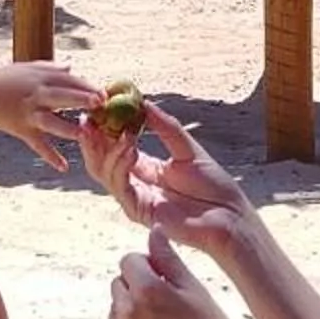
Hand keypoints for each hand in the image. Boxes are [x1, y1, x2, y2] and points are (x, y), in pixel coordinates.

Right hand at [0, 62, 98, 170]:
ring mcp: (29, 114)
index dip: (86, 85)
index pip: (67, 80)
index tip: (105, 92)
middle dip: (81, 98)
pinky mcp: (23, 130)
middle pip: (62, 96)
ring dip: (66, 128)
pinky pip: (37, 144)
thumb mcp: (26, 69)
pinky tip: (63, 167)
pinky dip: (49, 156)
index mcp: (40, 78)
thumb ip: (50, 69)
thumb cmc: (4, 81)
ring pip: (50, 122)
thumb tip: (71, 66)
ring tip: (83, 134)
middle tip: (101, 102)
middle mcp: (36, 95)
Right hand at [87, 102, 255, 258]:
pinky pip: (119, 186)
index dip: (103, 128)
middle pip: (100, 160)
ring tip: (122, 133)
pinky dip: (120, 166)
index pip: (114, 146)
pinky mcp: (138, 211)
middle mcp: (136, 183)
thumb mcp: (188, 149)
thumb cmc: (215, 187)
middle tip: (89, 119)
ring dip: (109, 150)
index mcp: (146, 167)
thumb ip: (165, 127)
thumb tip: (143, 102)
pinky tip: (130, 150)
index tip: (97, 108)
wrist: (230, 216)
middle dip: (92, 139)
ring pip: (104, 173)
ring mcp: (135, 198)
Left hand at [108, 230, 259, 318]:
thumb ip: (169, 259)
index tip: (165, 279)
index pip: (129, 260)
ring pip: (117, 309)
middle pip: (120, 284)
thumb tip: (154, 231)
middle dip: (138, 286)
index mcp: (146, 290)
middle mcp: (126, 313)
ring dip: (133, 310)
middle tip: (167, 302)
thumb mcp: (196, 290)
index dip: (148, 265)